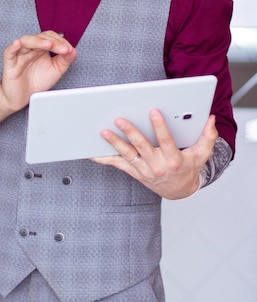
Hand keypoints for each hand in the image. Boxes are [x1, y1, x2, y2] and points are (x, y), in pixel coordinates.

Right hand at [0, 30, 76, 112]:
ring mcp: (19, 54)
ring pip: (26, 41)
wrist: (22, 97)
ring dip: (38, 41)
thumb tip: (73, 50)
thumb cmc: (36, 81)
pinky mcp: (10, 63)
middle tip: (64, 50)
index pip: (50, 37)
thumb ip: (65, 60)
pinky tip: (18, 44)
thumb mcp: (56, 70)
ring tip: (49, 44)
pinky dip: (13, 47)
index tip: (69, 50)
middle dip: (54, 42)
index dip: (61, 41)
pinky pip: (9, 52)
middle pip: (40, 37)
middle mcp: (30, 49)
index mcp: (41, 48)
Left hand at [93, 109, 217, 198]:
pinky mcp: (134, 172)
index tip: (153, 111)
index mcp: (174, 159)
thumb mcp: (202, 153)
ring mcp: (144, 170)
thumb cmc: (189, 166)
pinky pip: (116, 165)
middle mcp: (157, 165)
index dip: (160, 126)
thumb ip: (207, 136)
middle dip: (130, 132)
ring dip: (114, 143)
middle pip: (141, 147)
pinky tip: (90, 152)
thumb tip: (211, 118)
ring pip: (126, 155)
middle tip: (119, 119)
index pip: (166, 140)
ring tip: (103, 131)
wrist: (179, 190)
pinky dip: (103, 159)